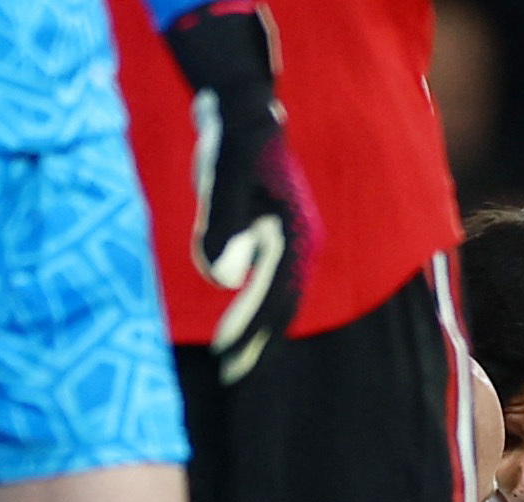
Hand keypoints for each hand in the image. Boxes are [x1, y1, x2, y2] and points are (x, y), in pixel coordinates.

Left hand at [164, 1, 318, 383]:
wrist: (244, 107)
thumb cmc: (231, 142)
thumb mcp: (221, 180)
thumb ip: (222, 227)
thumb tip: (224, 279)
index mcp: (293, 235)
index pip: (274, 297)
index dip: (250, 333)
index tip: (225, 360)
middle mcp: (301, 242)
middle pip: (282, 304)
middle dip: (256, 341)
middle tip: (229, 372)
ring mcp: (293, 239)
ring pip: (279, 294)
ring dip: (256, 325)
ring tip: (232, 354)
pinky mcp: (280, 234)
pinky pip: (272, 280)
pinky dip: (256, 304)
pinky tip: (236, 317)